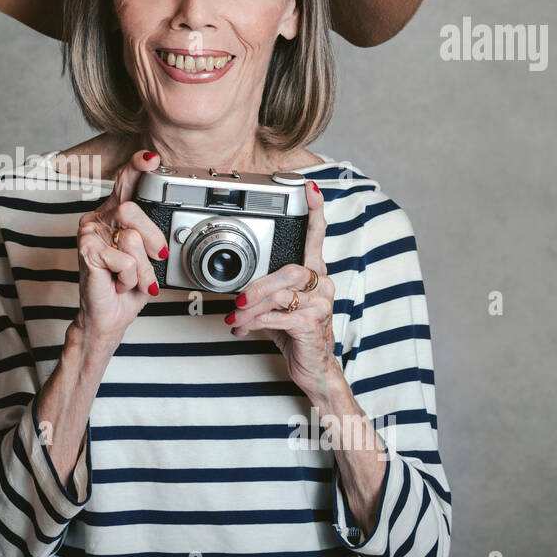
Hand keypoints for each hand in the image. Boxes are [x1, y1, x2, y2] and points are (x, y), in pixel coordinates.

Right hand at [74, 149, 169, 347]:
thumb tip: (165, 231)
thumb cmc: (128, 286)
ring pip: (131, 237)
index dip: (137, 166)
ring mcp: (90, 233)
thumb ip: (152, 237)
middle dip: (153, 238)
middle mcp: (99, 218)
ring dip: (142, 268)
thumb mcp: (148, 257)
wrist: (110, 316)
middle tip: (156, 256)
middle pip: (132, 209)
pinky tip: (118, 283)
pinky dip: (129, 278)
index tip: (151, 159)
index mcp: (114, 215)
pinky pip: (123, 260)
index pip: (125, 182)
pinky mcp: (86, 250)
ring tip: (133, 278)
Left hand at [225, 180, 340, 404]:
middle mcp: (322, 285)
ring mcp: (321, 304)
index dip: (314, 211)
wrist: (313, 368)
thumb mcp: (276, 305)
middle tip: (236, 299)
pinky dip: (254, 322)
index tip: (310, 188)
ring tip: (235, 318)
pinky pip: (278, 316)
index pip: (317, 236)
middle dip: (257, 286)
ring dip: (250, 308)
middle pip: (288, 270)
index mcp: (314, 274)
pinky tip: (243, 328)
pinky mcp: (312, 324)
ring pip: (279, 294)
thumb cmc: (294, 332)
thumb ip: (263, 289)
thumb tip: (234, 285)